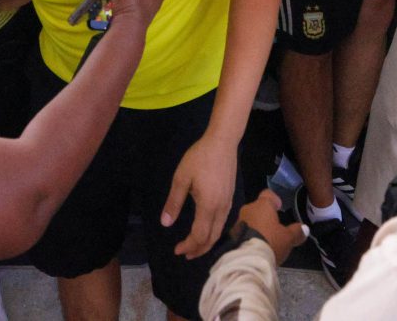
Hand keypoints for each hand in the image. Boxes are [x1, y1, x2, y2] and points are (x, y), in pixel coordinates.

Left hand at [162, 132, 236, 258]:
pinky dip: (213, 233)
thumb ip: (174, 202)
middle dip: (198, 249)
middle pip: (212, 238)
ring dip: (207, 242)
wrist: (223, 143)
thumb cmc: (200, 158)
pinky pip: (223, 223)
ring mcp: (229, 204)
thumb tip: (166, 223)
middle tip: (185, 254)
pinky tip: (206, 230)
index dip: (188, 246)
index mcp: (208, 206)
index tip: (177, 250)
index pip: (200, 236)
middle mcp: (221, 209)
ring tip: (194, 247)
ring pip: (219, 231)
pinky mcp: (231, 198)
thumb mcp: (181, 178)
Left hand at [238, 190, 307, 260]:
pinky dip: (249, 235)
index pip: (268, 194)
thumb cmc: (270, 242)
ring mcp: (238, 221)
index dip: (274, 199)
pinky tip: (256, 246)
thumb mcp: (288, 238)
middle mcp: (248, 209)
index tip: (279, 206)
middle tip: (275, 227)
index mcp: (263, 205)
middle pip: (258, 208)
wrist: (246, 259)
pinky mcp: (232, 235)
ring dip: (257, 226)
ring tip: (266, 239)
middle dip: (266, 216)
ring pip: (250, 219)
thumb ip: (296, 232)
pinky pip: (243, 231)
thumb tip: (304, 228)